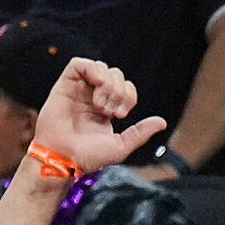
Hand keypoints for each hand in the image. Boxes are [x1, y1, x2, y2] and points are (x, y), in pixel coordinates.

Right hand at [26, 57, 165, 175]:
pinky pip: (77, 64)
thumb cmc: (87, 157)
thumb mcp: (120, 146)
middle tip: (110, 112)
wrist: (63, 160)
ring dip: (108, 83)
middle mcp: (90, 96)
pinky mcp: (63, 87)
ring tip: (101, 104)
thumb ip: (140, 133)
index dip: (129, 96)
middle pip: (115, 74)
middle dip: (119, 91)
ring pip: (100, 67)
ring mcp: (76, 90)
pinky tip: (98, 84)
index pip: (125, 87)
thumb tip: (162, 122)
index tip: (119, 115)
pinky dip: (92, 69)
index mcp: (104, 108)